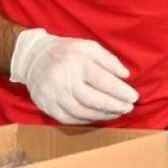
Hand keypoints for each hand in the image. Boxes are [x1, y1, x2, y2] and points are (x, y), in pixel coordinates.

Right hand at [10, 29, 139, 124]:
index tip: (134, 97)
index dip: (120, 91)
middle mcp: (61, 79)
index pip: (102, 80)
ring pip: (81, 111)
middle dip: (114, 106)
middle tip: (129, 108)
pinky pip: (68, 118)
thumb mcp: (89, 47)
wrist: (33, 57)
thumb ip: (109, 60)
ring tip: (118, 113)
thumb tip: (125, 76)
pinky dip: (86, 120)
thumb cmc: (67, 52)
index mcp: (75, 62)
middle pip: (92, 99)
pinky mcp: (45, 105)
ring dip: (102, 115)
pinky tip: (99, 117)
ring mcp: (51, 94)